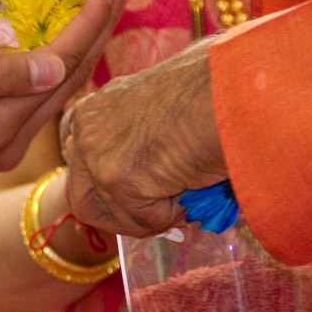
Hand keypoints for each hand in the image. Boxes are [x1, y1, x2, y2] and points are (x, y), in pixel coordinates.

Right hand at [0, 0, 135, 170]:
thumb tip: (57, 63)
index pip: (61, 64)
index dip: (92, 17)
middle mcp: (8, 141)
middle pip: (69, 75)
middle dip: (99, 24)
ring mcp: (3, 142)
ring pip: (59, 83)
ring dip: (84, 38)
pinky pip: (38, 91)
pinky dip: (57, 55)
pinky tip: (71, 23)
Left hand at [63, 38, 228, 235]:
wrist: (231, 90)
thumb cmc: (212, 90)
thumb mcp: (159, 106)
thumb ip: (137, 134)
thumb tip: (143, 170)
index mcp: (95, 109)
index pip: (79, 161)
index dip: (107, 187)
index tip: (139, 190)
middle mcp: (86, 130)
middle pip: (84, 200)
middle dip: (124, 215)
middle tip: (163, 209)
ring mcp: (97, 155)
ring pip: (117, 218)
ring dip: (155, 216)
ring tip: (186, 188)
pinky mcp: (117, 179)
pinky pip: (145, 221)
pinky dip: (175, 213)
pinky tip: (191, 183)